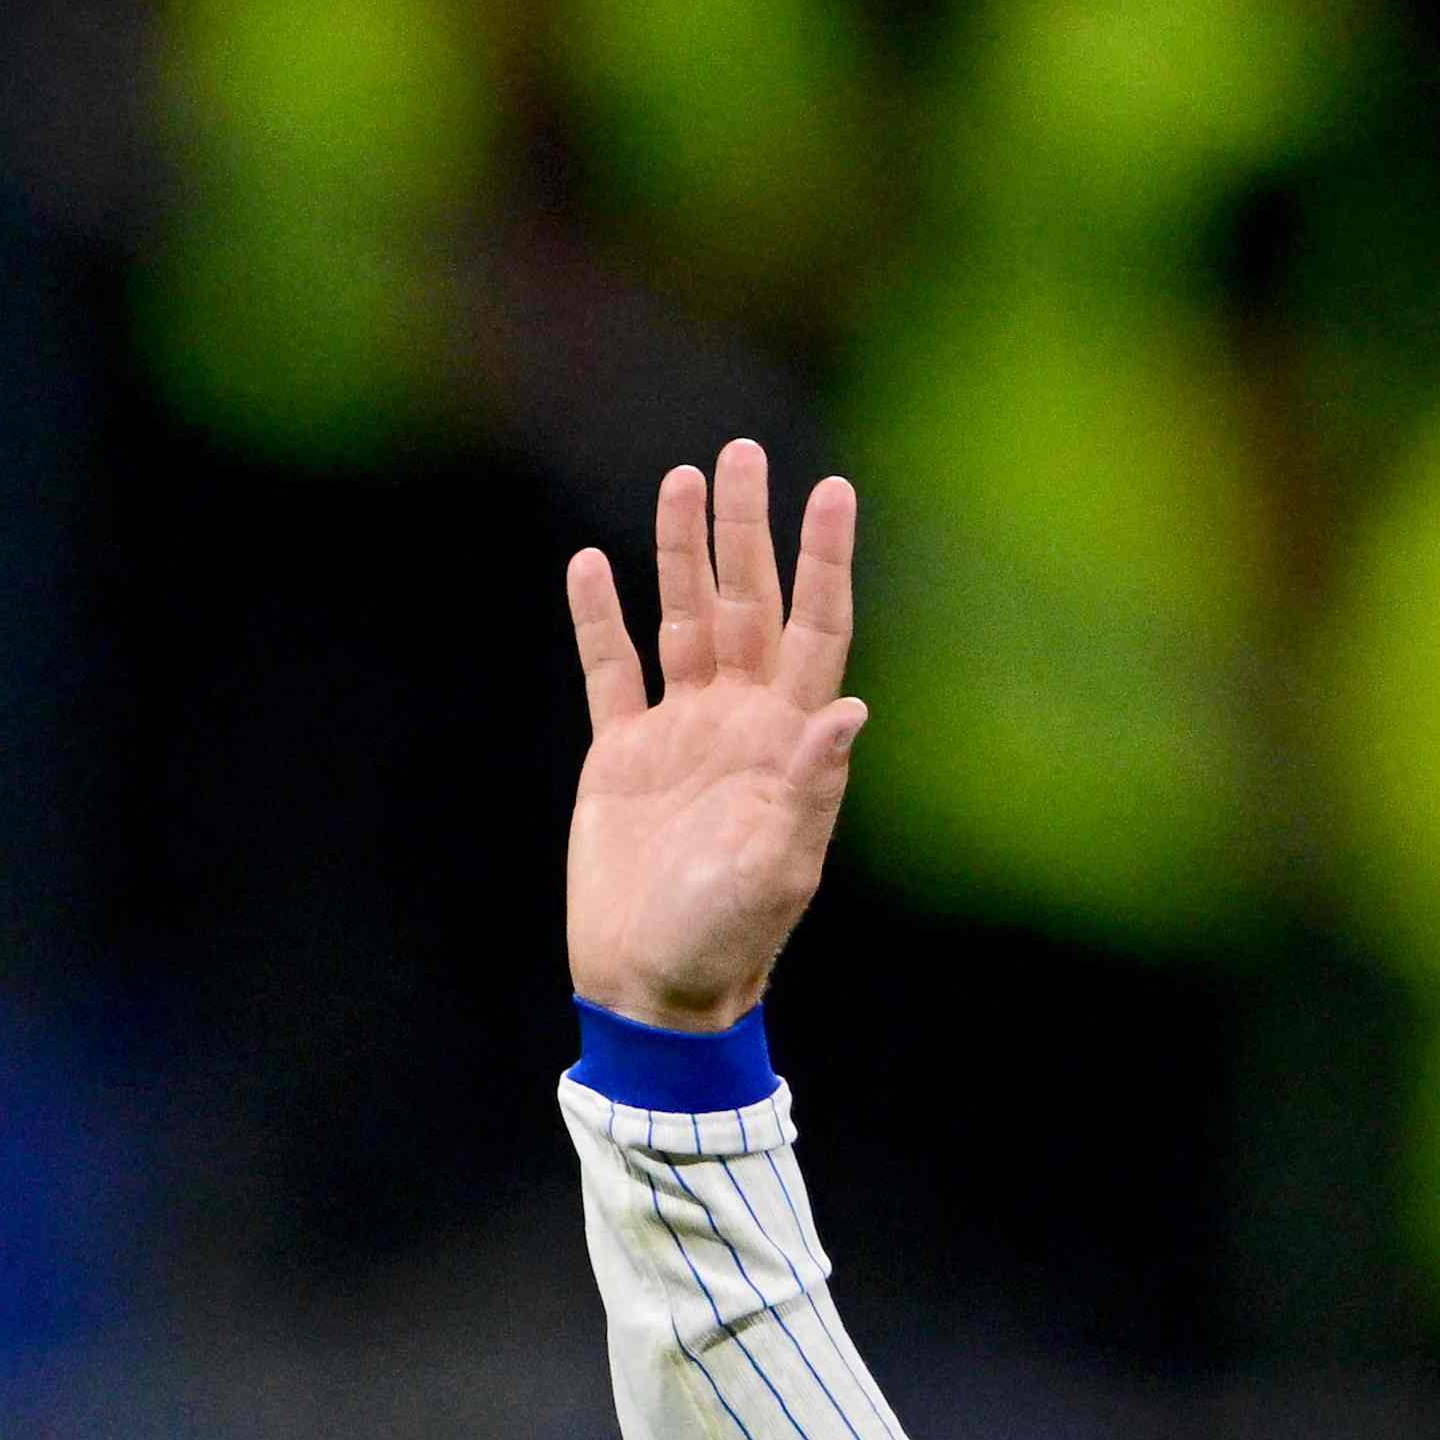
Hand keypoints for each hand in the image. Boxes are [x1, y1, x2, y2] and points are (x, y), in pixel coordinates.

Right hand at [561, 438, 863, 1031]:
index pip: (814, 627)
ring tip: (679, 479)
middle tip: (741, 453)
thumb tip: (846, 710)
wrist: (652, 986)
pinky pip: (611, 670)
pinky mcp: (622, 755)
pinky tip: (593, 564)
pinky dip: (601, 618)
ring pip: (684, 619)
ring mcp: (680, 732)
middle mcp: (738, 721)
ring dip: (681, 552)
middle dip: (746, 528)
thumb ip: (809, 790)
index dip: (824, 559)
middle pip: (749, 603)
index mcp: (785, 740)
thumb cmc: (726, 939)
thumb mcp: (775, 870)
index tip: (832, 488)